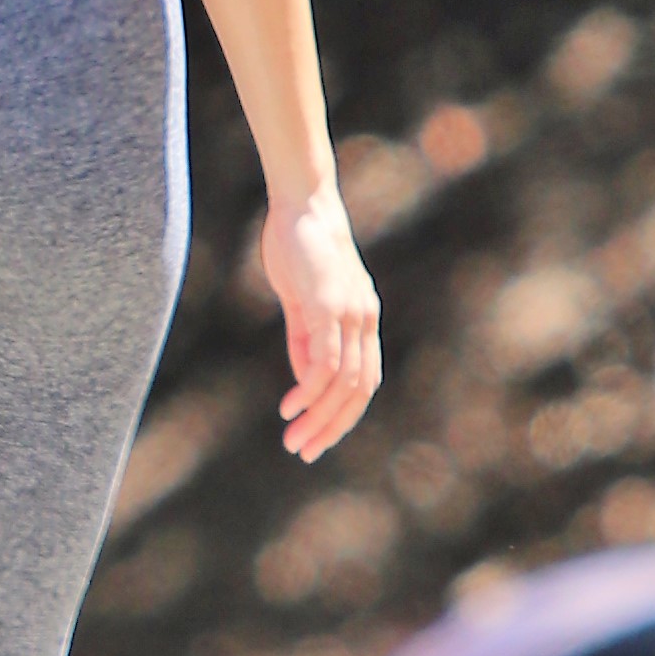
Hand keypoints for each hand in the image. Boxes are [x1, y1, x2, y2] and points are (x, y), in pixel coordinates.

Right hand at [265, 188, 379, 461]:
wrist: (303, 203)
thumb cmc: (299, 246)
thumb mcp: (302, 300)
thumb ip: (306, 339)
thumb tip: (305, 381)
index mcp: (363, 321)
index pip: (363, 383)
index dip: (342, 415)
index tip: (315, 437)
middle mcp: (364, 322)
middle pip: (358, 392)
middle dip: (331, 428)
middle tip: (303, 452)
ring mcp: (350, 315)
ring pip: (343, 385)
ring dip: (318, 418)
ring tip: (293, 439)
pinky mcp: (329, 307)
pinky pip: (324, 362)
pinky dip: (309, 391)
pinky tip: (290, 407)